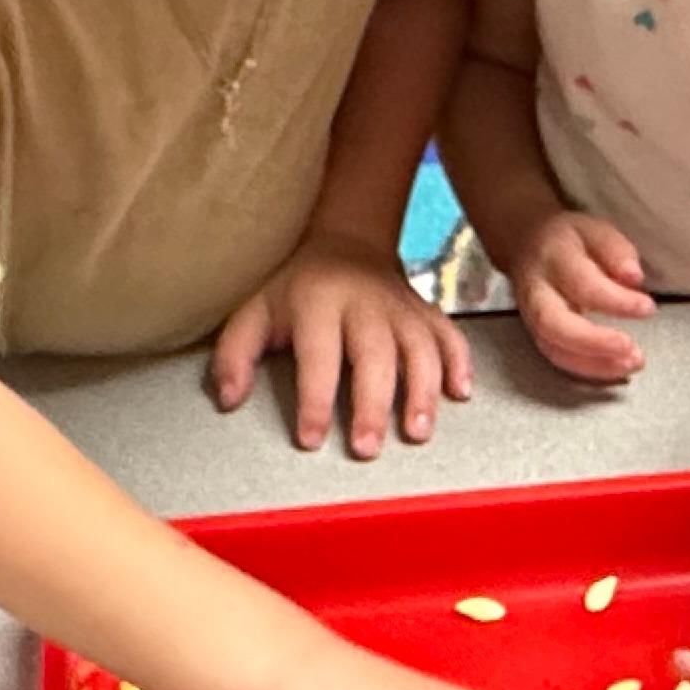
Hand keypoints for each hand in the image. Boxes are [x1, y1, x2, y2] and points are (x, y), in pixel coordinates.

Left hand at [212, 227, 472, 457]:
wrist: (346, 241)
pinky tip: (459, 394)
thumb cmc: (296, 289)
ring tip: (417, 432)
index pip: (318, 356)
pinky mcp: (427, 312)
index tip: (311, 439)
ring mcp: (402, 307)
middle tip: (367, 448)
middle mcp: (365, 304)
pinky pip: (450, 335)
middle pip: (374, 356)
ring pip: (420, 348)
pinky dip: (460, 364)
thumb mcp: (254, 310)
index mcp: (318, 302)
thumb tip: (229, 399)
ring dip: (422, 391)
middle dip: (372, 404)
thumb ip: (235, 354)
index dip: (314, 400)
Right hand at [508, 206, 654, 382]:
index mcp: (555, 259)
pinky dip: (588, 369)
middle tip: (632, 351)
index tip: (647, 308)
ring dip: (594, 363)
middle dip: (594, 342)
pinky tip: (616, 368)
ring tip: (630, 364)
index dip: (616, 301)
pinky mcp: (537, 335)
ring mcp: (532, 318)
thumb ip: (616, 251)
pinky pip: (559, 358)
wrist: (526, 244)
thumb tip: (634, 277)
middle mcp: (537, 291)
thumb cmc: (570, 240)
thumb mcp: (596, 230)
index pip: (583, 284)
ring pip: (554, 348)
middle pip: (555, 324)